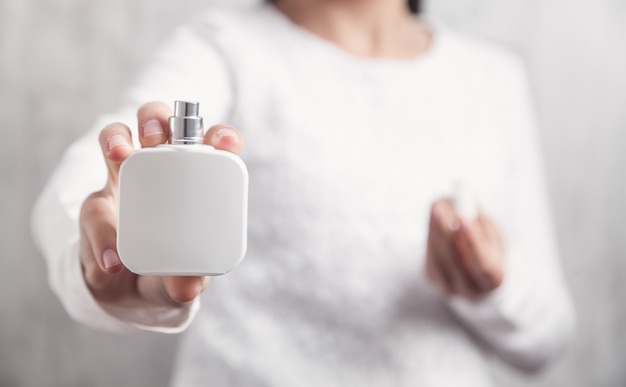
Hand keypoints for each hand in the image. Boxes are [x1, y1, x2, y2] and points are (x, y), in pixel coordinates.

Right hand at [79, 101, 243, 307]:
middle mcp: (158, 171)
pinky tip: (112, 257)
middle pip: (157, 125)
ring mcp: (124, 182)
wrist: (124, 292)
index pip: (209, 146)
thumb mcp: (179, 281)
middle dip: (156, 120)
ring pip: (116, 138)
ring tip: (121, 155)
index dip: (220, 136)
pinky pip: (92, 206)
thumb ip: (186, 283)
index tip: (227, 142)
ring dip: (118, 138)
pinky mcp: (96, 206)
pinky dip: (101, 230)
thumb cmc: (165, 273)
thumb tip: (187, 287)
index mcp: (193, 181)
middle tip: (156, 139)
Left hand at [424, 199, 503, 300]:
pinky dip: (431, 235)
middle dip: (445, 231)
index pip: (482, 264)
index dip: (472, 241)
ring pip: (438, 258)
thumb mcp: (493, 235)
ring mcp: (450, 288)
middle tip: (441, 206)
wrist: (478, 277)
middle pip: (454, 262)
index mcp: (494, 280)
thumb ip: (480, 220)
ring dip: (434, 229)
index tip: (464, 219)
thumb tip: (466, 196)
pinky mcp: (433, 279)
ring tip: (436, 205)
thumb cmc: (490, 250)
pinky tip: (434, 217)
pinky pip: (430, 256)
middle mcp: (471, 290)